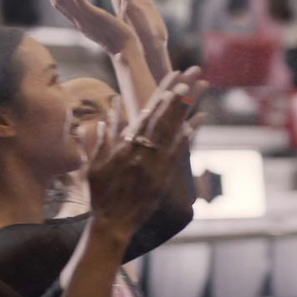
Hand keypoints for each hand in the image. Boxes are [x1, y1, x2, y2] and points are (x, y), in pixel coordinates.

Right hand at [42, 0, 136, 54]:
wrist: (125, 50)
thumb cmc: (115, 40)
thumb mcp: (96, 28)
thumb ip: (88, 20)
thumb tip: (82, 17)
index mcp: (79, 22)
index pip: (60, 5)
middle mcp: (79, 20)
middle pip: (58, 1)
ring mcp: (86, 19)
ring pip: (67, 1)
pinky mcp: (96, 17)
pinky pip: (83, 4)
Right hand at [84, 71, 198, 233]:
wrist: (112, 223)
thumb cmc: (101, 195)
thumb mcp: (95, 165)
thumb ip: (103, 138)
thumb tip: (110, 114)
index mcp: (125, 144)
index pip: (147, 111)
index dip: (162, 93)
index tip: (173, 75)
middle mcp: (142, 150)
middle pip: (164, 114)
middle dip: (179, 92)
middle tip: (192, 72)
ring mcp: (155, 163)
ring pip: (174, 129)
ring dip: (187, 107)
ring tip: (200, 88)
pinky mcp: (164, 177)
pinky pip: (178, 152)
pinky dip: (188, 135)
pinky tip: (198, 120)